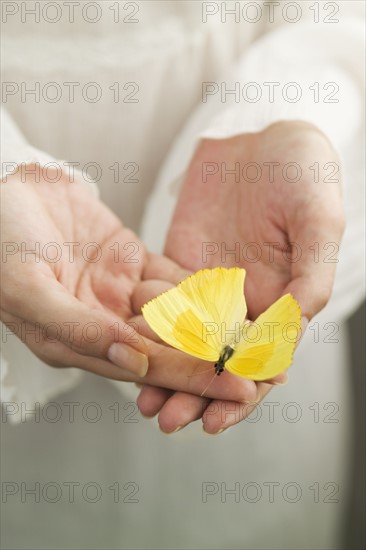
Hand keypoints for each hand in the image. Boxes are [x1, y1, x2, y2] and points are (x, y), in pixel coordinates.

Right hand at [0, 170, 273, 415]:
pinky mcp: (128, 261)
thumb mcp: (29, 290)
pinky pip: (170, 277)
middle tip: (269, 370)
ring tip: (264, 338)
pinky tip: (235, 296)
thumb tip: (137, 363)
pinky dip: (201, 286)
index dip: (194, 378)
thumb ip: (80, 329)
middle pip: (171, 347)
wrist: (2, 188)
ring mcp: (118, 291)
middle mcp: (104, 323)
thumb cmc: (0, 243)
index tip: (240, 386)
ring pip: (176, 313)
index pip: (147, 368)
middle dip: (219, 360)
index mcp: (78, 341)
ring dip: (219, 325)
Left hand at [135, 121, 344, 432]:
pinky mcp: (180, 264)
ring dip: (164, 368)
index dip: (240, 394)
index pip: (261, 362)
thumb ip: (312, 272)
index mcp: (281, 302)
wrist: (262, 138)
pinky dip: (148, 324)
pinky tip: (127, 344)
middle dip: (193, 391)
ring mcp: (209, 285)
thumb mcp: (318, 220)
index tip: (216, 421)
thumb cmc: (303, 174)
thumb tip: (296, 324)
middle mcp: (244, 302)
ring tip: (142, 400)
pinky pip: (162, 299)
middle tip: (167, 419)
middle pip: (217, 359)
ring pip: (185, 338)